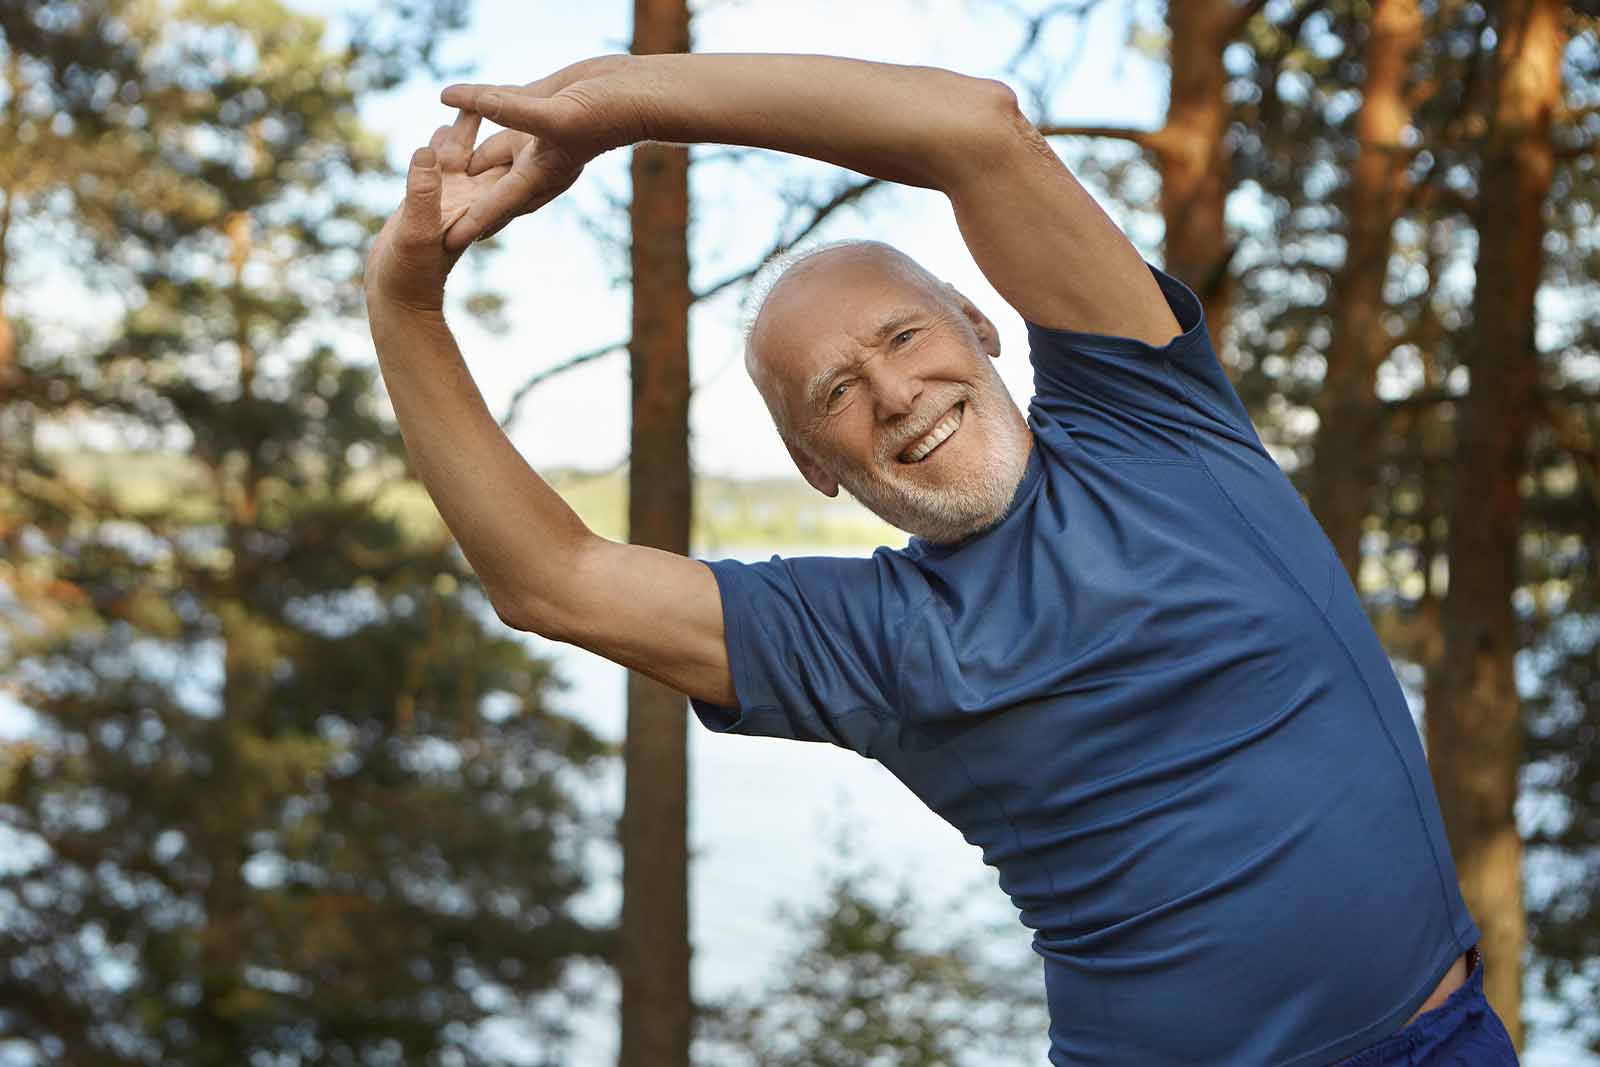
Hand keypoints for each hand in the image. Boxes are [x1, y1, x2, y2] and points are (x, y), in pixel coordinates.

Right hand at [363, 110, 510, 313]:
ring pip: (463, 154)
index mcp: (476, 205)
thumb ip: (421, 192)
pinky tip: (444, 124)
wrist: (396, 297)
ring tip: (479, 93)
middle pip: (490, 152)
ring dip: (470, 128)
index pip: (503, 163)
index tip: (526, 105)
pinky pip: (439, 165)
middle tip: (514, 87)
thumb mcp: (414, 230)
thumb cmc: (409, 274)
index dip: (516, 136)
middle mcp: (469, 200)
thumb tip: (427, 152)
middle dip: (499, 123)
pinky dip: (442, 145)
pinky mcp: (430, 200)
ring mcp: (450, 200)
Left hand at [438, 55, 642, 249]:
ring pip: (489, 145)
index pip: (498, 205)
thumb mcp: (556, 116)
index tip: (444, 241)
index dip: (471, 223)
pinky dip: (477, 103)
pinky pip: (499, 108)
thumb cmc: (607, 112)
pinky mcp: (538, 106)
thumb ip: (507, 110)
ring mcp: (535, 134)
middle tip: (433, 219)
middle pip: (489, 186)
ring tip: (435, 162)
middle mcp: (534, 160)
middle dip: (464, 201)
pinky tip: (454, 97)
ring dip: (465, 151)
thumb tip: (457, 99)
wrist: (636, 91)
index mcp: (540, 174)